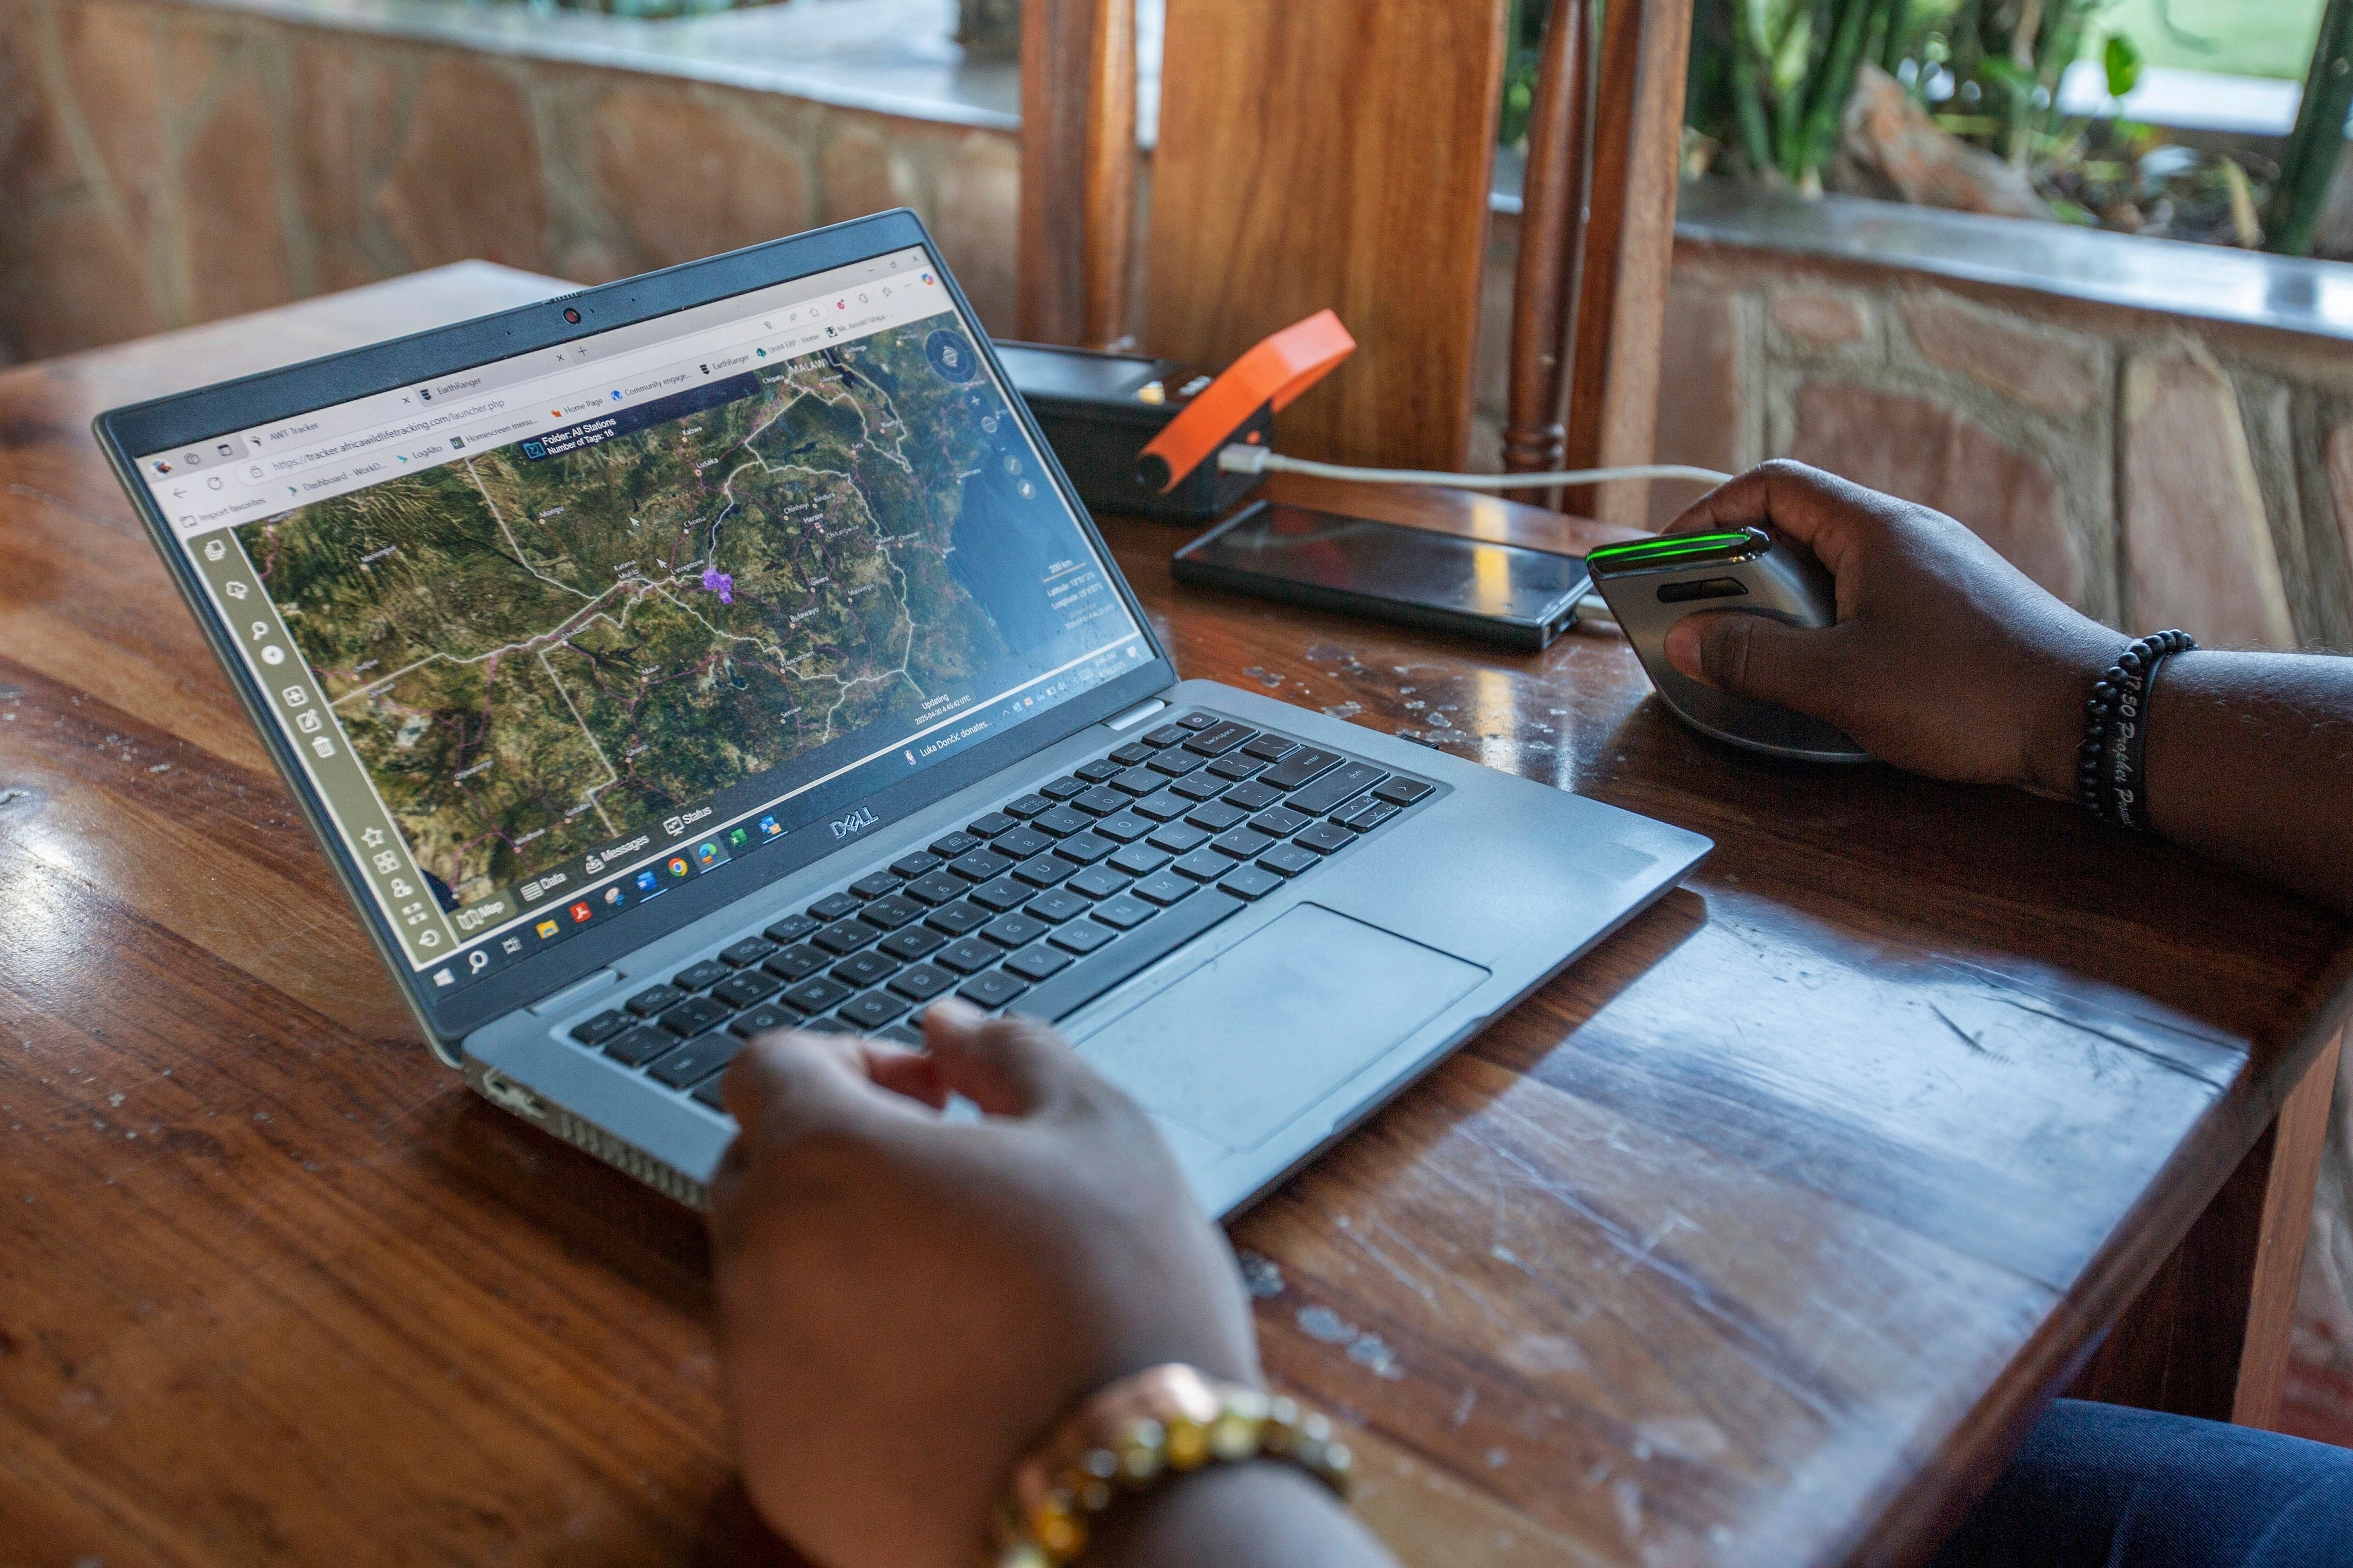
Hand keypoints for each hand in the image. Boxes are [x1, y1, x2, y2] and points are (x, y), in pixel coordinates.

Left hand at [706, 1001, 1259, 1567]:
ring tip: (967, 1285)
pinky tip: (950, 1373)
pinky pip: (789, 1381)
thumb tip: (947, 1026)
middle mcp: (760, 1263)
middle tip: (952, 1180)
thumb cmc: (1123, 1304)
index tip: (930, 1097)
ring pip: (771, 1279)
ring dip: (844, 1258)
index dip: (850, 1062)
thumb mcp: (1100, 1130)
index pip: (766, 1067)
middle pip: (757, 1170)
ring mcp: (759, 1376)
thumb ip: (1007, 1052)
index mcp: (825, 1160)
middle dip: (839, 1155)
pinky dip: (847, 1359)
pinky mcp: (778, 1467)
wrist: (1130, 1505)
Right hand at [1657, 461, 2125, 795]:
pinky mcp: (1954, 611)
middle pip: (1797, 528)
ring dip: (1782, 607)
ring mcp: (1934, 572)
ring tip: (1753, 656)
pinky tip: (1821, 676)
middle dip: (1737, 573)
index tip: (1666, 559)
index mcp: (1875, 529)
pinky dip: (1826, 626)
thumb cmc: (1971, 691)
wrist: (2095, 719)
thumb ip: (1753, 659)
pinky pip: (1868, 600)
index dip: (1708, 515)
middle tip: (1700, 620)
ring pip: (1832, 570)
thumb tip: (1686, 640)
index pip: (1772, 485)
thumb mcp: (1841, 682)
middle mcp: (1906, 536)